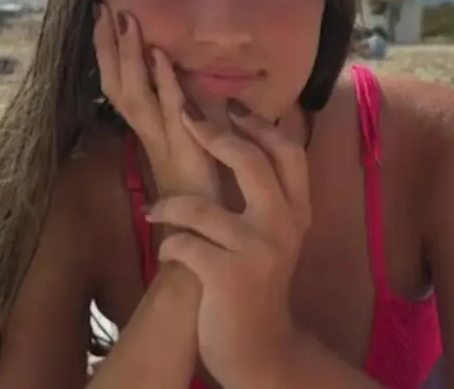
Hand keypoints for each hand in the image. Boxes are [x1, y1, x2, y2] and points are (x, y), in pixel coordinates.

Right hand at [93, 3, 217, 198]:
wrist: (203, 238)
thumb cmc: (203, 195)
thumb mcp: (193, 147)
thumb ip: (191, 119)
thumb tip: (197, 86)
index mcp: (149, 131)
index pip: (119, 86)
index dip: (108, 54)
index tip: (103, 19)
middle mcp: (148, 134)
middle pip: (116, 84)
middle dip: (107, 46)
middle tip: (102, 7)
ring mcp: (162, 141)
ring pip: (134, 94)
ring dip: (129, 56)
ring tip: (125, 21)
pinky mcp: (182, 149)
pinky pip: (169, 112)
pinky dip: (164, 82)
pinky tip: (162, 57)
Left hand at [147, 101, 312, 388]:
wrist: (259, 350)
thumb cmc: (255, 285)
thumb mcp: (273, 236)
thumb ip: (266, 194)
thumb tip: (241, 137)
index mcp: (298, 211)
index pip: (287, 151)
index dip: (257, 123)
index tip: (227, 104)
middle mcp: (285, 225)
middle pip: (251, 160)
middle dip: (212, 133)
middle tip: (184, 116)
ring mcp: (258, 250)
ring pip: (202, 206)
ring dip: (169, 206)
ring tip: (155, 211)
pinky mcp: (229, 276)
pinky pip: (184, 243)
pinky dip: (168, 244)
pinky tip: (167, 251)